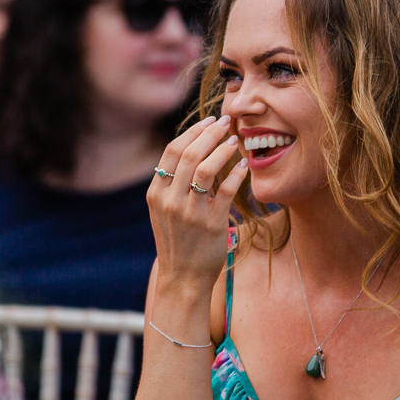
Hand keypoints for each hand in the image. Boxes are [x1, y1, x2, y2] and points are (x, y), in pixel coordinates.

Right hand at [147, 115, 247, 283]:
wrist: (182, 277)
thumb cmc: (177, 240)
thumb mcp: (163, 210)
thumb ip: (172, 183)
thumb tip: (192, 149)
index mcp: (156, 193)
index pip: (172, 151)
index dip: (192, 132)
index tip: (208, 122)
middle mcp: (170, 200)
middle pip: (189, 154)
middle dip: (210, 133)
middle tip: (225, 122)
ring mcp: (190, 212)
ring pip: (206, 168)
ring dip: (222, 149)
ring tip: (234, 140)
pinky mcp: (211, 223)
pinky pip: (226, 190)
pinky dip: (236, 173)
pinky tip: (243, 165)